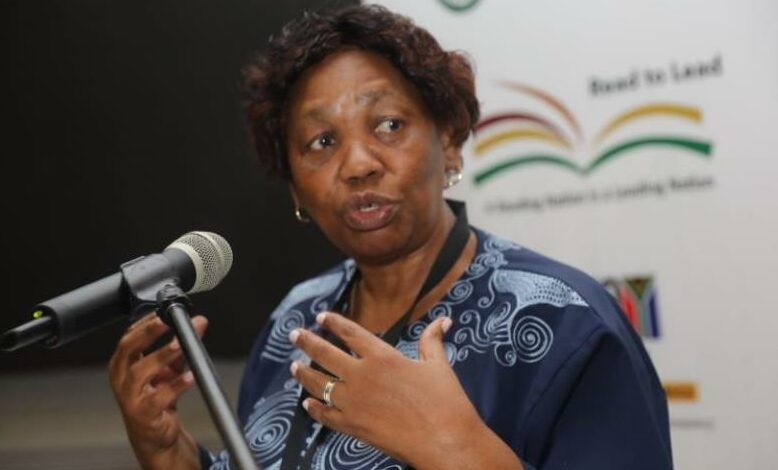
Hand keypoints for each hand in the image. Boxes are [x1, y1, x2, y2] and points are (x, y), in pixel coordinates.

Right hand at [108, 312, 207, 469]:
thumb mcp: (169, 366)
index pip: (129, 335)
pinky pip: (158, 398)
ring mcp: (129, 396)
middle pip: (128, 349)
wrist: (154, 434)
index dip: (146, 322)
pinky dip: (175, 385)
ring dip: (161, 356)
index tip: (164, 311)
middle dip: (148, 333)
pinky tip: (190, 376)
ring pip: (140, 372)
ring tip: (180, 344)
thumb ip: (183, 343)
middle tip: (167, 322)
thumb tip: (199, 322)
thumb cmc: (155, 397)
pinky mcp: (143, 414)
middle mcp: (122, 378)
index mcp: (123, 363)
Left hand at [288, 312, 487, 468]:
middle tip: (294, 334)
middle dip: (306, 342)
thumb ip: (432, 341)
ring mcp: (353, 402)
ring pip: (319, 383)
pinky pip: (325, 415)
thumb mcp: (438, 365)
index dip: (333, 322)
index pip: (350, 332)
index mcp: (382, 356)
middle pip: (325, 354)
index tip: (320, 317)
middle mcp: (362, 376)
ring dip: (304, 373)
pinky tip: (307, 403)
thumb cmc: (445, 401)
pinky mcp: (352, 426)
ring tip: (294, 366)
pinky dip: (314, 408)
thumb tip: (442, 321)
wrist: (444, 440)